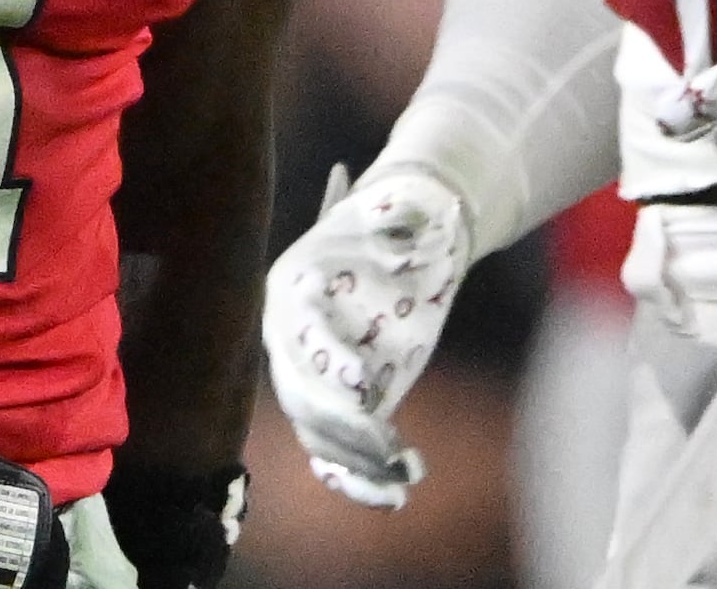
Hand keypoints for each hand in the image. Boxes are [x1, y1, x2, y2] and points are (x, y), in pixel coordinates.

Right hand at [261, 164, 467, 508]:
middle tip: (387, 441)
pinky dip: (358, 481)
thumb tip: (425, 230)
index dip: (329, 359)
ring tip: (403, 474)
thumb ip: (409, 228)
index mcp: (295, 288)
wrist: (410, 245)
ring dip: (355, 461)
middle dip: (341, 423)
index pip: (301, 330)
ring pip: (315, 433)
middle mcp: (292, 339)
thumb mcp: (406, 220)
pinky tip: (396, 495)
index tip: (365, 384)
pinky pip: (332, 456)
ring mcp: (313, 378)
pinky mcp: (340, 407)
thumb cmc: (403, 228)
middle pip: (301, 392)